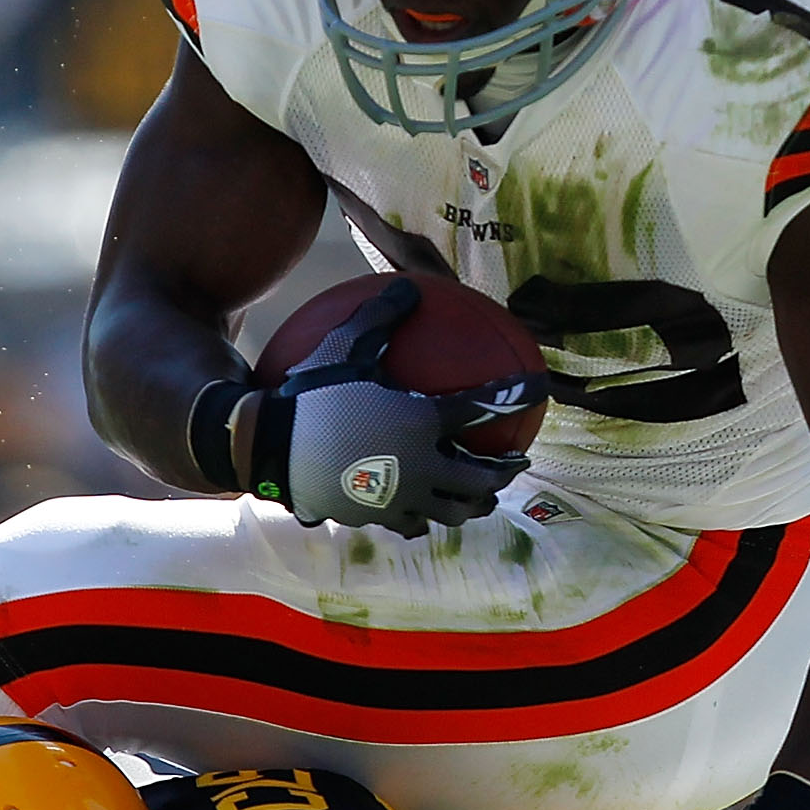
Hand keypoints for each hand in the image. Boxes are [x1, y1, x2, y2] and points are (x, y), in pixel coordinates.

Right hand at [228, 277, 530, 533]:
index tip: (540, 388)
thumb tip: (408, 285)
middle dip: (504, 471)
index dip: (516, 395)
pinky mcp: (375, 517)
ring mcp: (400, 498)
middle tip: (517, 461)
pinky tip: (422, 515)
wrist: (268, 446)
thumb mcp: (345, 345)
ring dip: (473, 504)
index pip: (483, 408)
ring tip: (483, 500)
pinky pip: (410, 523)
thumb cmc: (310, 392)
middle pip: (479, 478)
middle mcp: (420, 466)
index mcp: (421, 422)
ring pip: (452, 511)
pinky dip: (424, 518)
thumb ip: (380, 316)